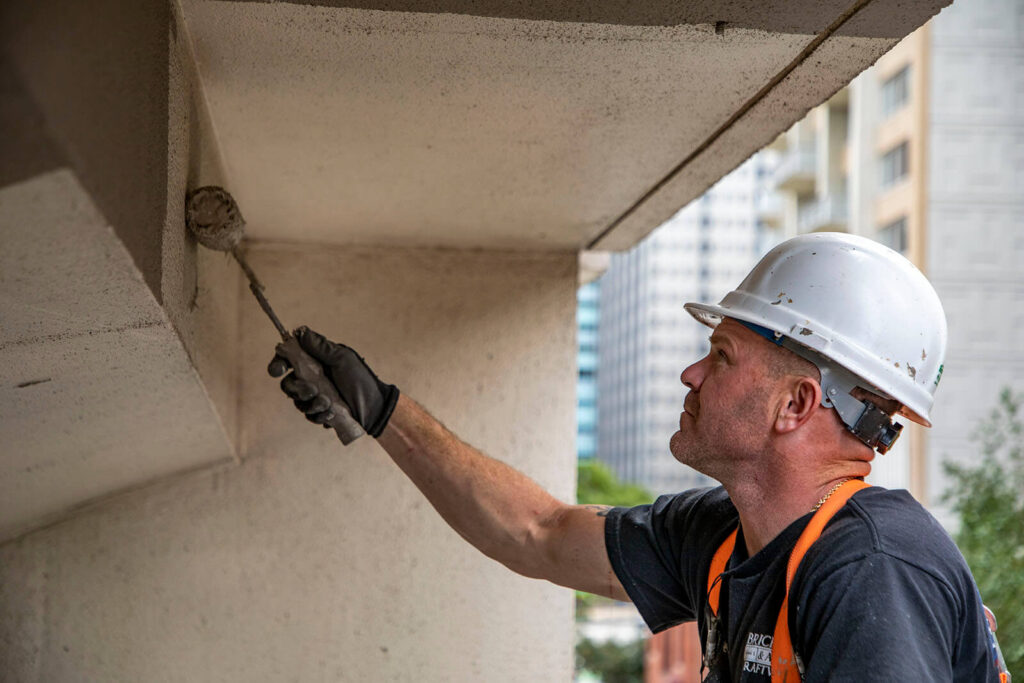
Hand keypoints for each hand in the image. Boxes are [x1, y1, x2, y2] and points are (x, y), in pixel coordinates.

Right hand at [268, 327, 399, 439]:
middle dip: (296, 389)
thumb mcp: (343, 358)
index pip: (288, 361)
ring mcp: (314, 397)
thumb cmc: (360, 378)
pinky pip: (309, 416)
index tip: (278, 370)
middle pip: (287, 385)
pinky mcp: (319, 413)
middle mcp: (311, 380)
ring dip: (311, 403)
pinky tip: (331, 412)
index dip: (278, 364)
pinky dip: (318, 415)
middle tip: (313, 390)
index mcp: (314, 363)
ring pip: (298, 402)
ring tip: (328, 402)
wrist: (375, 406)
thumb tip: (299, 332)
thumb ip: (320, 347)